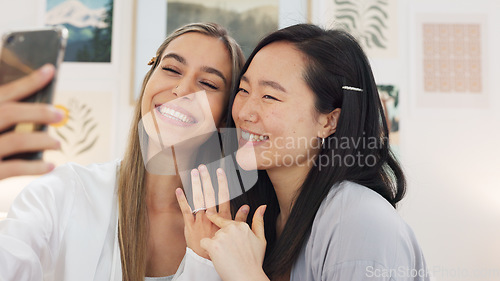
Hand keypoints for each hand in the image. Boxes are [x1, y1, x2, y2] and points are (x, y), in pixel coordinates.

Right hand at [0, 64, 62, 179]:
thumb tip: (30, 106)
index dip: (28, 81)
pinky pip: (15, 168)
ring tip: (56, 143)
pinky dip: (36, 167)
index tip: (50, 71)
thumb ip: (2, 112)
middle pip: (10, 113)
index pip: (3, 92)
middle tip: (59, 115)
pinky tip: (49, 166)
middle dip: (39, 112)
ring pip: (17, 140)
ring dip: (43, 140)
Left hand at [175, 165, 249, 258]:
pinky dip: (182, 200)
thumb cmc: (224, 249)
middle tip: (204, 167)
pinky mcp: (189, 226)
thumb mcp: (237, 234)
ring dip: (196, 184)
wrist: (208, 262)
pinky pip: (185, 211)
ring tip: (194, 172)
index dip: (222, 183)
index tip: (220, 171)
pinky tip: (179, 189)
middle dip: (206, 179)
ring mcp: (200, 221)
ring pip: (198, 199)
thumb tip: (247, 206)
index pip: (224, 196)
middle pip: (209, 194)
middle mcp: (211, 217)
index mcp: (223, 218)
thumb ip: (241, 219)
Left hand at [201, 205, 268, 280]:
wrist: (247, 277)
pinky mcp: (214, 245)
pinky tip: (217, 257)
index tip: (209, 215)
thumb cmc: (254, 261)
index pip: (225, 221)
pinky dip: (207, 250)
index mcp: (242, 226)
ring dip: (215, 246)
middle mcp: (232, 228)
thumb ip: (259, 221)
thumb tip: (262, 207)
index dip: (218, 221)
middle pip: (218, 231)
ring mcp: (222, 236)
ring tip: (226, 257)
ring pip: (212, 237)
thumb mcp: (260, 239)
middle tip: (229, 253)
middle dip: (221, 240)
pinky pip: (204, 243)